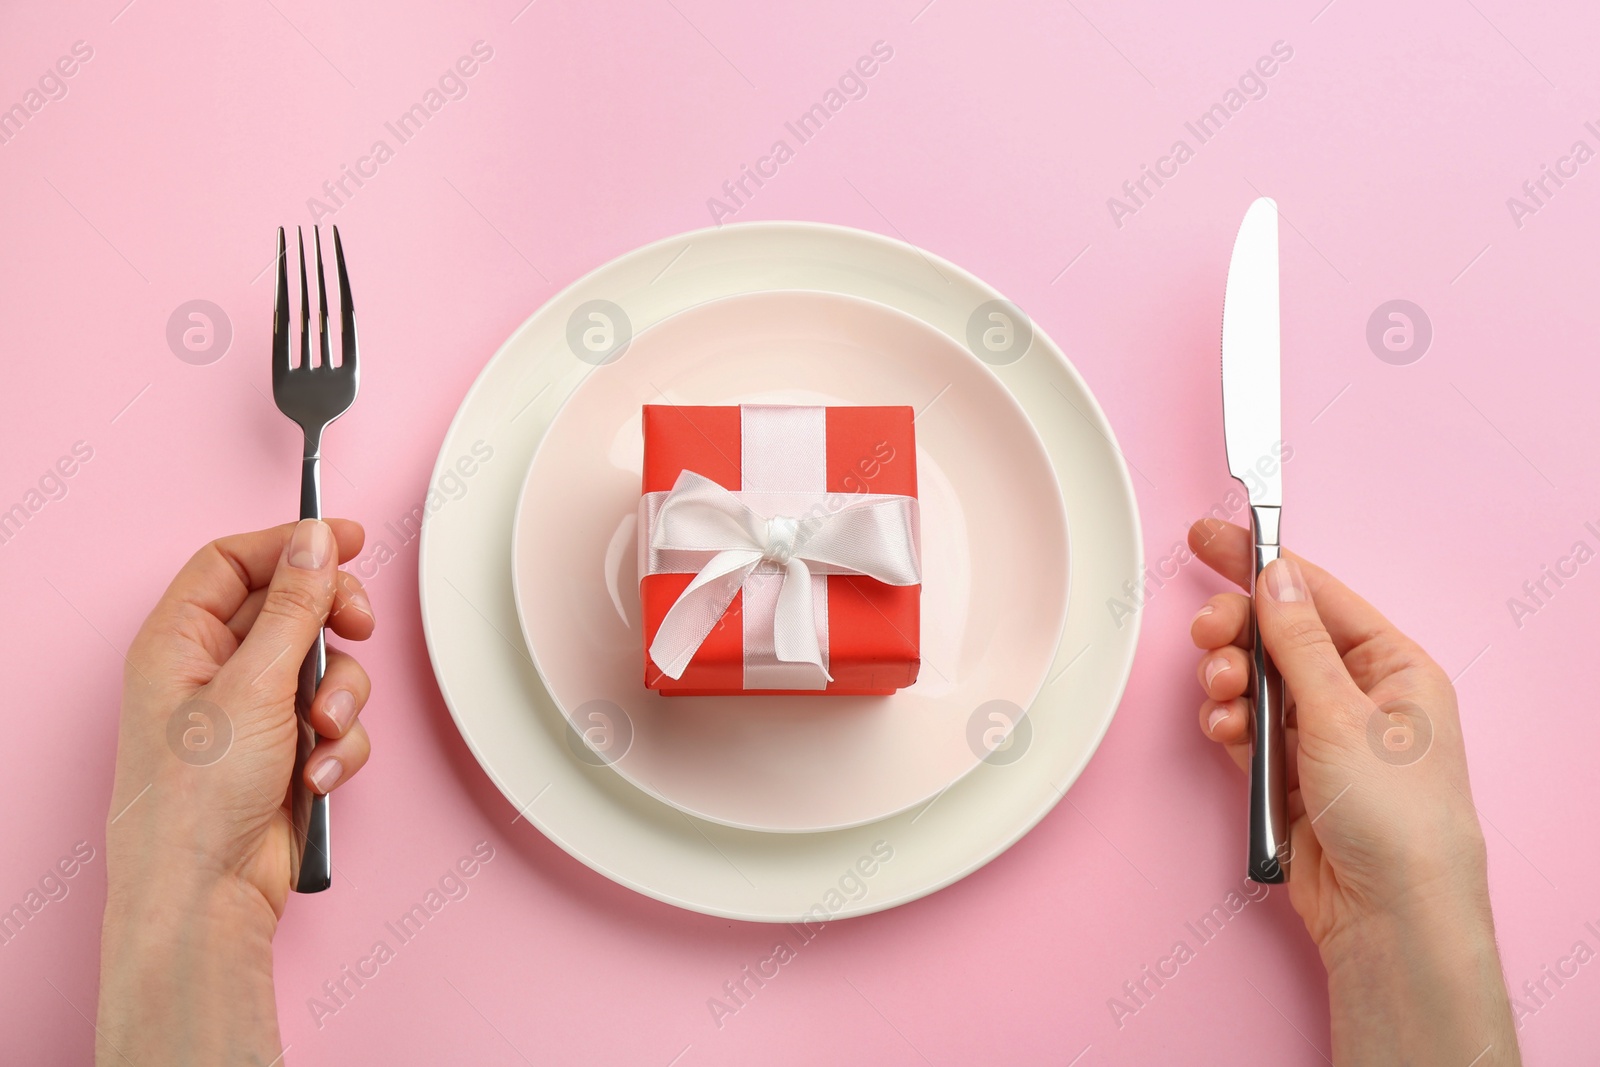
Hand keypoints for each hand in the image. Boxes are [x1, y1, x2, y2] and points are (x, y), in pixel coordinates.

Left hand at [97, 520, 375, 1063]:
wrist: (208, 892)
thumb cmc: (195, 801)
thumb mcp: (253, 685)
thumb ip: (294, 605)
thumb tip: (316, 540)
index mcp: (180, 640)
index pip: (235, 561)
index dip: (291, 543)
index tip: (346, 538)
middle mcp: (215, 670)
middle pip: (292, 607)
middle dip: (332, 621)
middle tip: (357, 624)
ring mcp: (254, 713)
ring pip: (326, 666)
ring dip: (341, 697)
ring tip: (322, 729)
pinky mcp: (288, 751)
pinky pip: (337, 722)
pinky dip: (339, 746)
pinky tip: (318, 774)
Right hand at [1188, 519, 1517, 1065]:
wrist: (1386, 914)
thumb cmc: (1394, 817)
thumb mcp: (1342, 713)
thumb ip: (1298, 641)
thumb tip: (1275, 578)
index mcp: (1393, 667)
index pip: (1317, 595)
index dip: (1261, 563)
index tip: (1210, 537)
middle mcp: (1357, 694)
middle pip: (1276, 634)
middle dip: (1236, 632)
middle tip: (1210, 635)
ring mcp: (1320, 733)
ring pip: (1252, 679)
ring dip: (1227, 681)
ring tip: (1224, 698)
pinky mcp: (1287, 771)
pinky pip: (1242, 725)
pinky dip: (1226, 721)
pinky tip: (1224, 731)